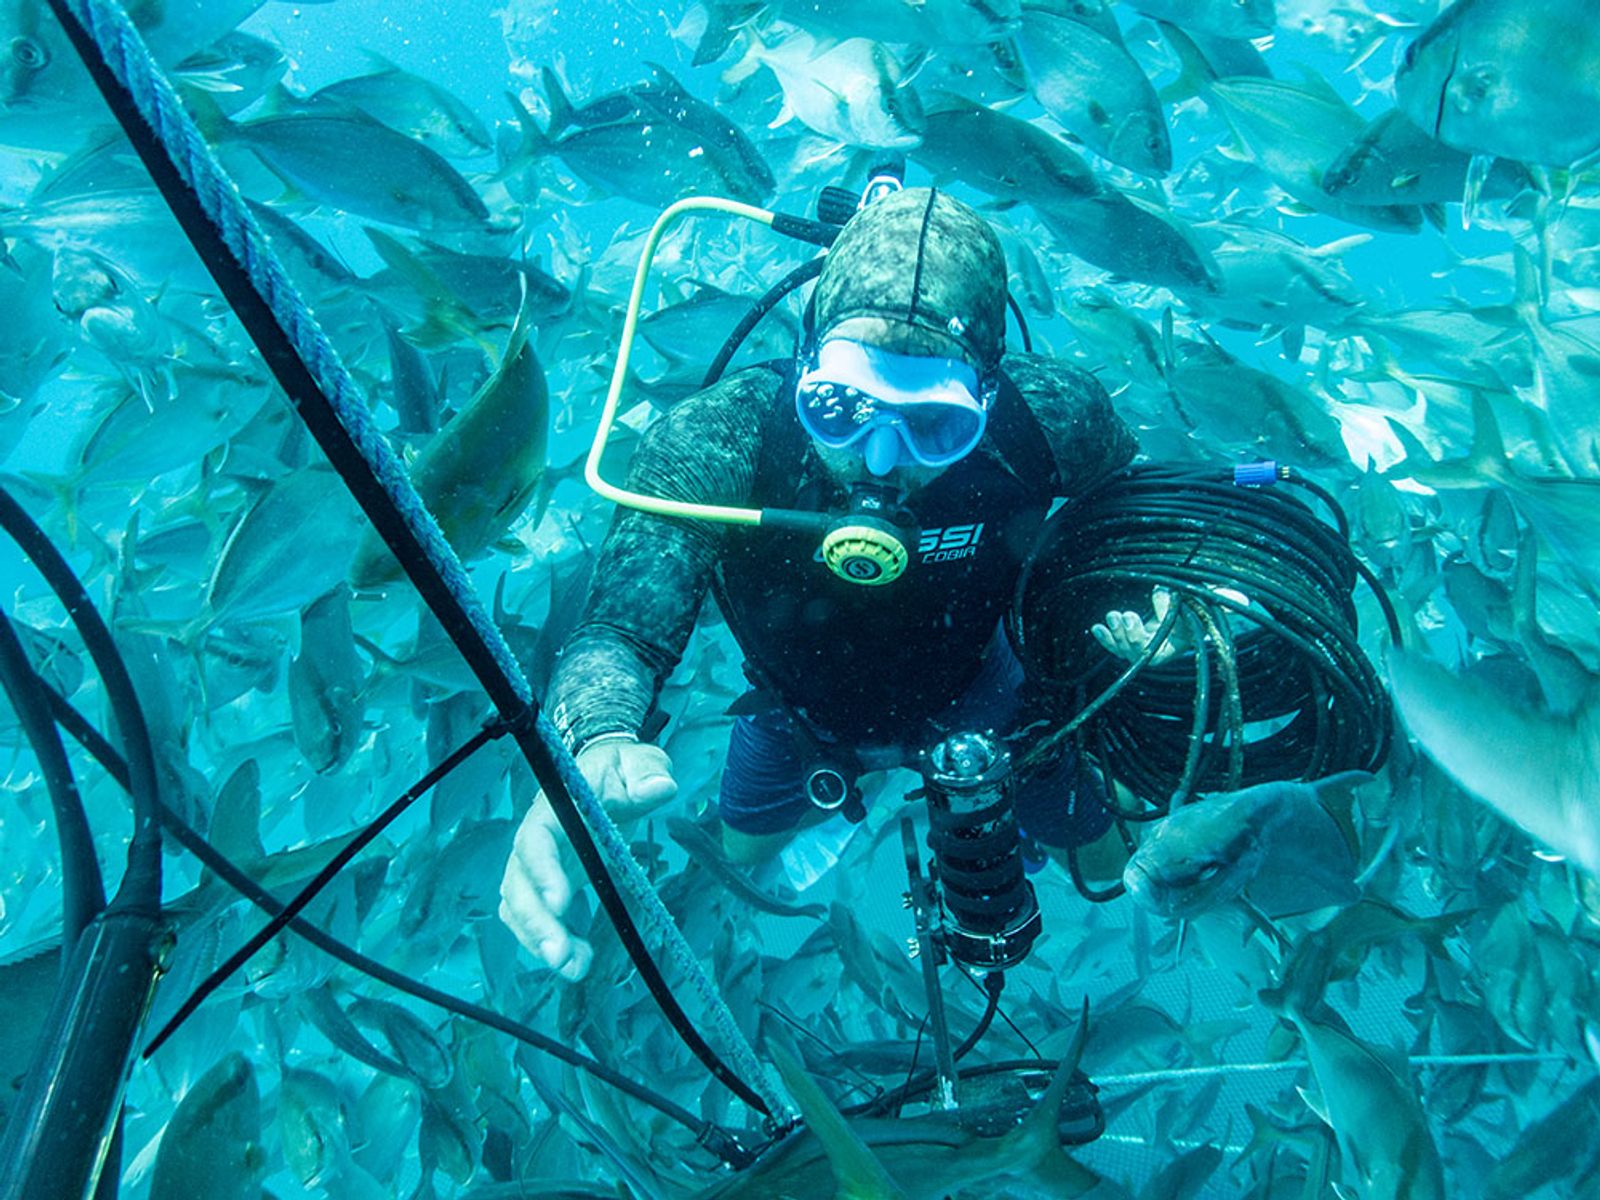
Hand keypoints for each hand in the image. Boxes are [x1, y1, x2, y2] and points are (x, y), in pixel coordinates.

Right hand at [499, 737, 675, 980]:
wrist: (603, 776)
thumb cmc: (618, 770)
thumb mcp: (637, 763)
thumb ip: (647, 774)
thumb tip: (662, 787)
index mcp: (556, 808)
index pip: (536, 839)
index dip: (543, 871)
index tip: (560, 903)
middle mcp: (536, 840)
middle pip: (519, 884)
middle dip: (536, 923)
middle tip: (561, 956)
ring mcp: (537, 866)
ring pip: (520, 908)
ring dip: (540, 941)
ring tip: (575, 968)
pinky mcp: (546, 887)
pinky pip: (534, 919)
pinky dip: (549, 943)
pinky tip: (577, 962)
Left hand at [1092, 587, 1188, 665]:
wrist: (1185, 619)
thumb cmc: (1188, 615)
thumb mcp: (1185, 610)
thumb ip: (1170, 604)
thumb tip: (1157, 592)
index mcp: (1168, 650)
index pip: (1150, 653)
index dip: (1136, 638)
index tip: (1130, 617)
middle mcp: (1152, 653)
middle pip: (1133, 652)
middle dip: (1122, 633)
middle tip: (1117, 615)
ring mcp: (1139, 649)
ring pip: (1121, 649)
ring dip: (1112, 635)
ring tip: (1111, 615)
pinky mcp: (1130, 643)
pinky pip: (1116, 644)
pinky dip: (1106, 637)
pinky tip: (1097, 628)